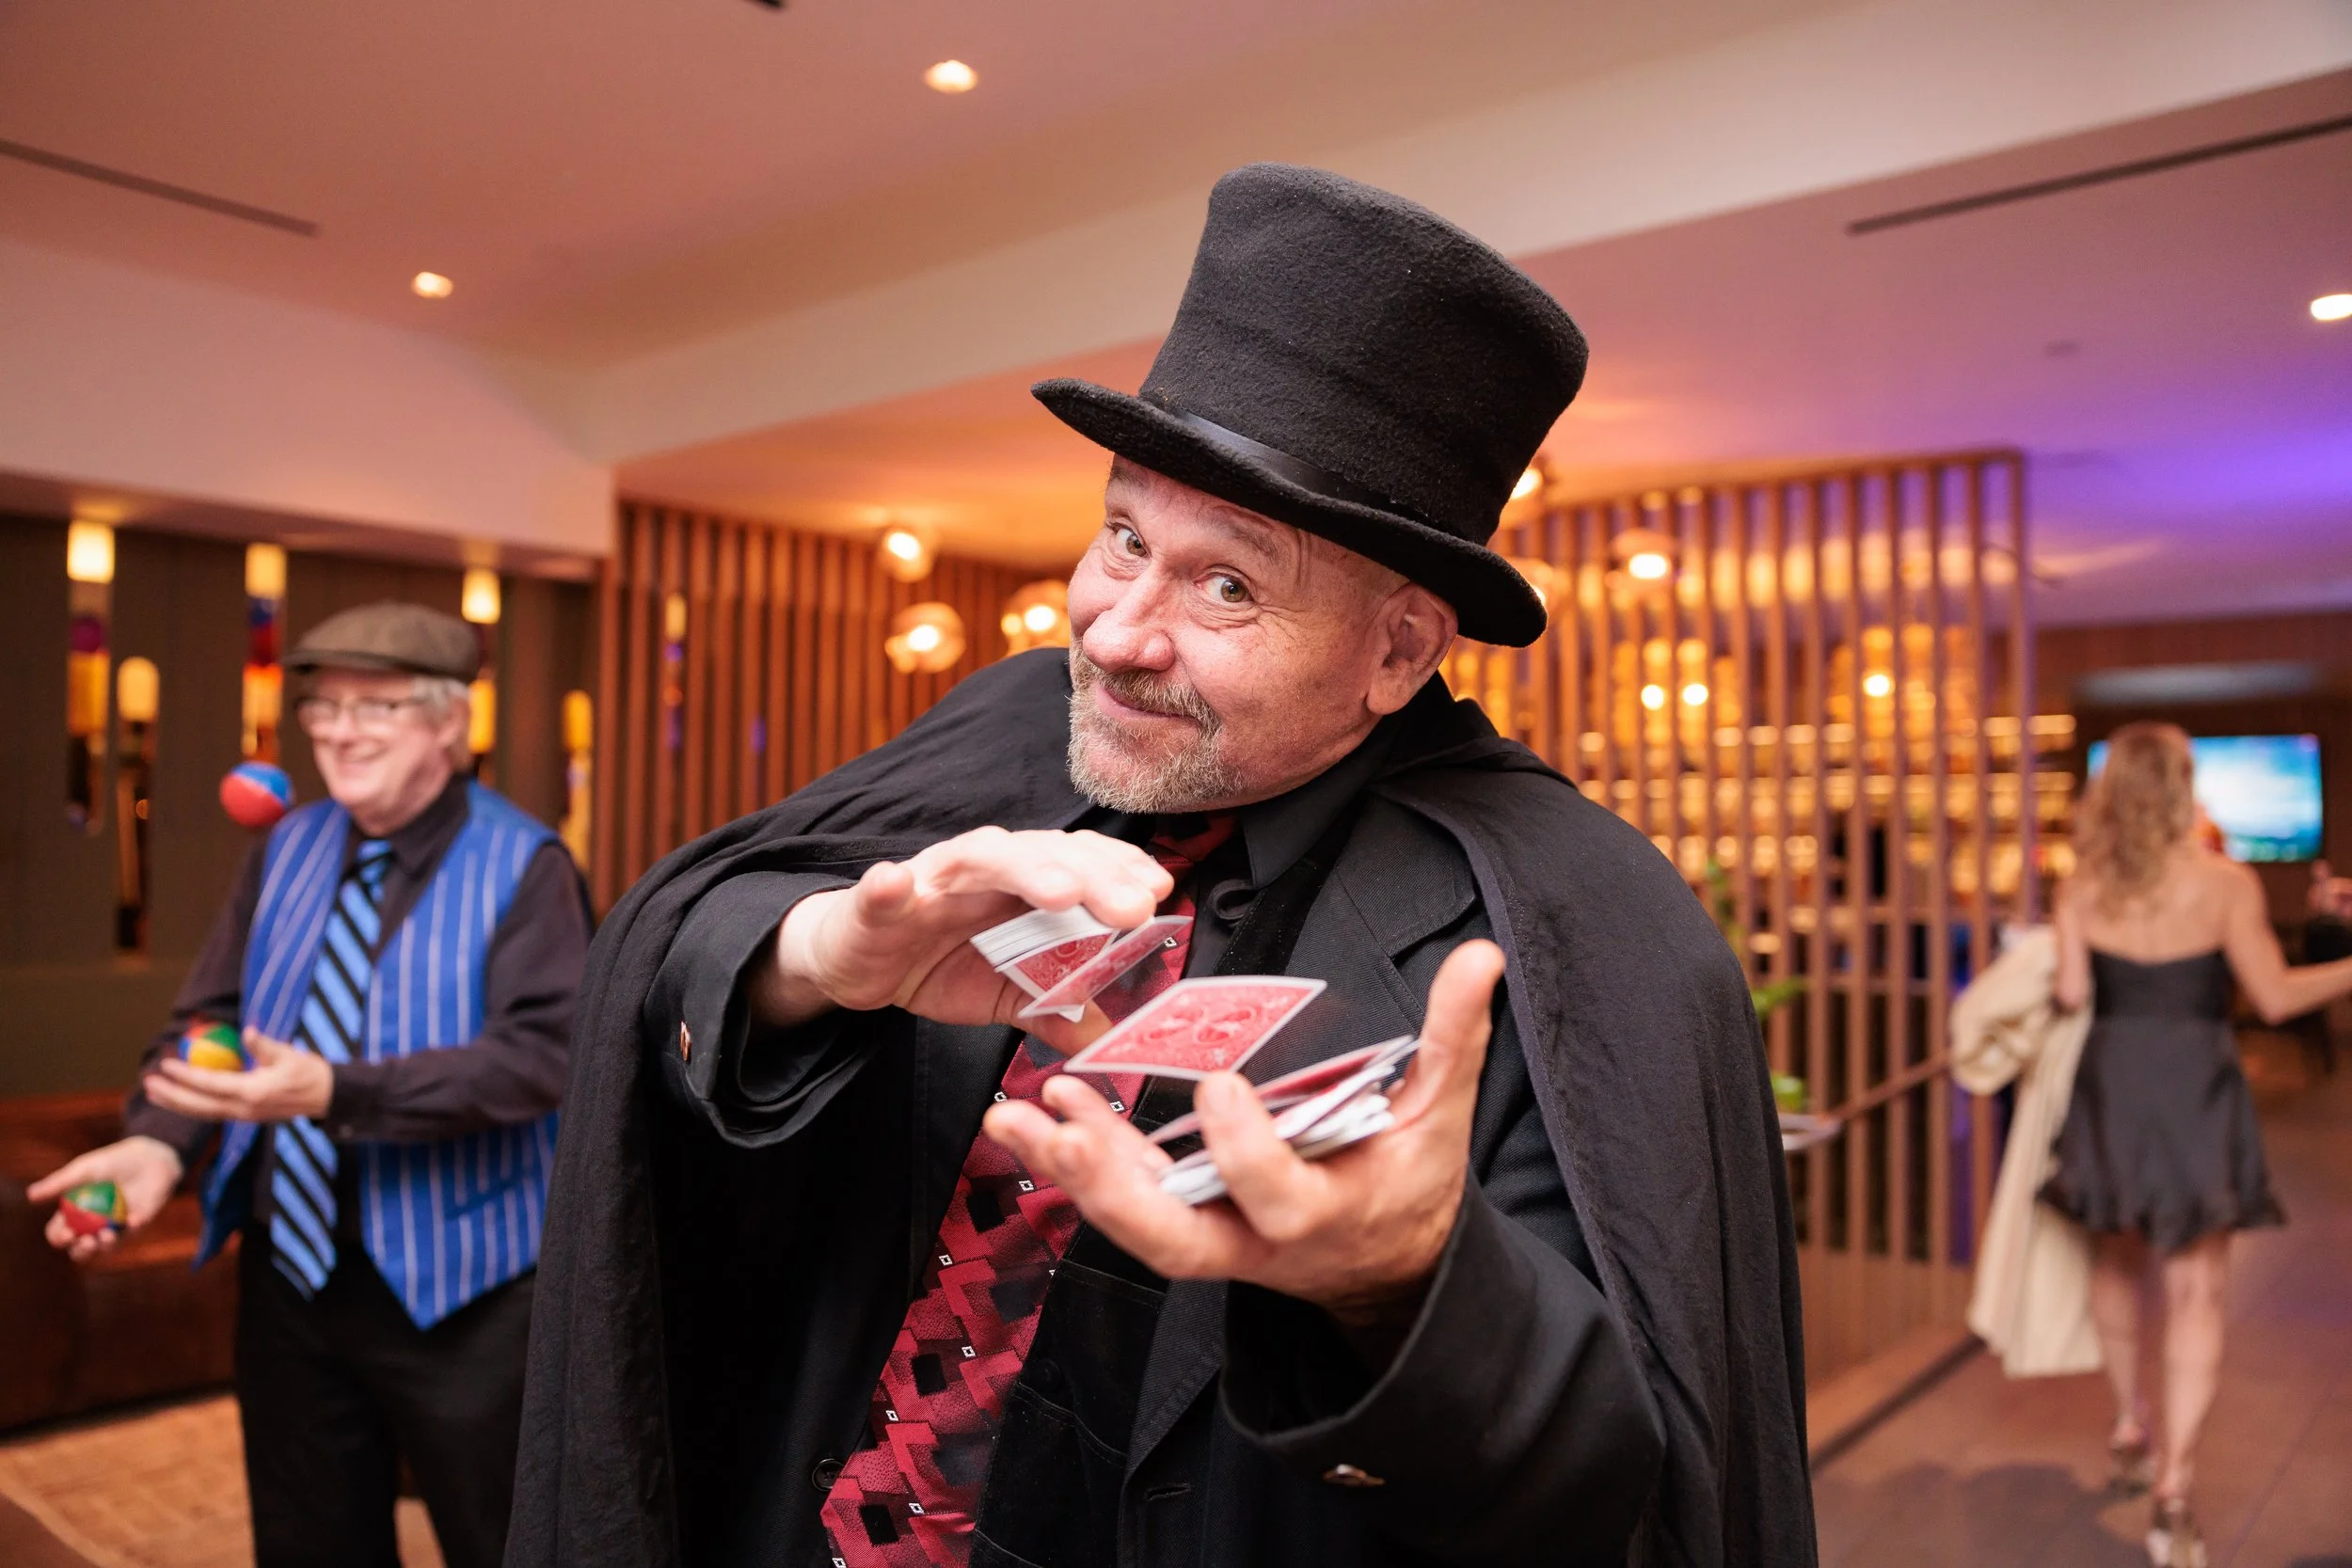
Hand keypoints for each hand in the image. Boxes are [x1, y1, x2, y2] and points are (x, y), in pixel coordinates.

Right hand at [27, 1135, 184, 1260]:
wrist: (148, 1156)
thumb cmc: (112, 1161)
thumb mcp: (84, 1169)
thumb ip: (59, 1183)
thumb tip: (30, 1195)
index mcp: (74, 1214)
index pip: (59, 1233)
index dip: (59, 1237)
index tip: (66, 1233)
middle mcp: (92, 1225)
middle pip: (80, 1249)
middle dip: (81, 1250)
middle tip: (85, 1240)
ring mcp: (115, 1227)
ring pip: (105, 1248)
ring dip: (104, 1246)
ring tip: (106, 1235)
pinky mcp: (138, 1224)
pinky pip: (134, 1232)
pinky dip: (133, 1227)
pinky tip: (134, 1219)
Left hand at [142, 1029, 333, 1123]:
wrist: (327, 1097)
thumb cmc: (309, 1072)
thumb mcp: (288, 1055)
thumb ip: (263, 1045)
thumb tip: (246, 1032)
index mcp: (252, 1092)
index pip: (210, 1084)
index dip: (186, 1075)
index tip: (166, 1064)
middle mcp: (243, 1109)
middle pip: (198, 1105)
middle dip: (170, 1095)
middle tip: (147, 1082)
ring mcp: (243, 1116)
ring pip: (201, 1112)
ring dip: (175, 1103)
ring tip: (153, 1093)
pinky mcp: (245, 1116)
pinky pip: (211, 1112)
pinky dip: (191, 1105)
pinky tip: (179, 1098)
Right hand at [758, 827, 1172, 1033]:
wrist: (855, 963)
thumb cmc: (935, 962)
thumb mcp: (1004, 995)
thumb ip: (1053, 1008)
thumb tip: (1108, 1036)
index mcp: (1023, 887)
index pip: (1082, 863)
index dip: (1121, 871)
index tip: (1160, 891)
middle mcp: (984, 870)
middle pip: (1046, 856)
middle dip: (1093, 877)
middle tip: (1132, 905)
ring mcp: (930, 880)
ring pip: (980, 859)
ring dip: (1023, 869)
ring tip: (1060, 891)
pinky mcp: (876, 902)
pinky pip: (881, 888)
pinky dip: (887, 885)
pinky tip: (896, 883)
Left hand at [984, 940, 1503, 1321]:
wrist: (1388, 1265)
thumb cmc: (1413, 1179)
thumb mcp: (1440, 1112)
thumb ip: (1454, 1035)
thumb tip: (1481, 956)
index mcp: (1323, 1213)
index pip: (1277, 1194)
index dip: (1245, 1150)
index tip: (1219, 1085)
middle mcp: (1257, 1243)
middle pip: (1177, 1239)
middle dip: (1117, 1189)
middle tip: (1069, 1123)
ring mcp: (1214, 1244)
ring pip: (1132, 1228)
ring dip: (1072, 1174)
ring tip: (1021, 1114)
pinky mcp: (1184, 1229)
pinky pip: (1119, 1210)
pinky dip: (1072, 1170)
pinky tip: (1029, 1124)